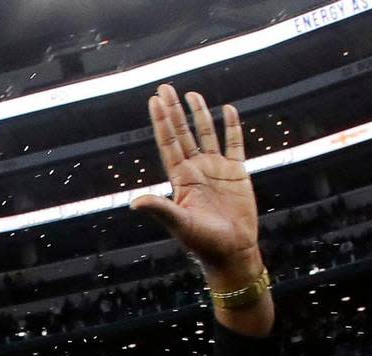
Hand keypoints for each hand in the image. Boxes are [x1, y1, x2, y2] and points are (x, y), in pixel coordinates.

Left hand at [132, 85, 262, 291]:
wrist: (233, 252)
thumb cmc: (204, 243)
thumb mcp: (180, 224)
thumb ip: (160, 209)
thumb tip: (134, 203)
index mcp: (181, 179)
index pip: (168, 144)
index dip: (161, 122)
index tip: (155, 100)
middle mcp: (196, 170)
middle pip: (183, 133)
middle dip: (174, 111)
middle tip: (165, 87)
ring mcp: (217, 170)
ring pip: (206, 134)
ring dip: (199, 114)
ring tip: (191, 94)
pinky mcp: (237, 173)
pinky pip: (234, 144)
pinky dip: (232, 127)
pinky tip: (228, 110)